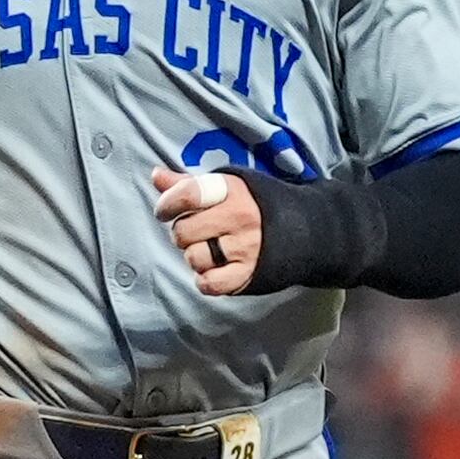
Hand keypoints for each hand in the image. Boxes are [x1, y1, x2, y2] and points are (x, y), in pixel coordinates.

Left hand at [151, 165, 260, 295]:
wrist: (303, 229)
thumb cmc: (254, 206)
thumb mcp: (227, 187)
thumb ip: (189, 183)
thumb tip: (156, 175)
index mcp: (232, 190)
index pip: (188, 194)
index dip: (167, 204)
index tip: (164, 211)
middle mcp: (239, 217)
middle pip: (183, 232)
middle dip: (183, 234)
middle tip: (197, 233)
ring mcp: (245, 247)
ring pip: (193, 258)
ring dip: (195, 257)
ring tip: (210, 250)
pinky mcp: (248, 274)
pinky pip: (209, 283)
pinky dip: (205, 279)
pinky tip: (214, 269)